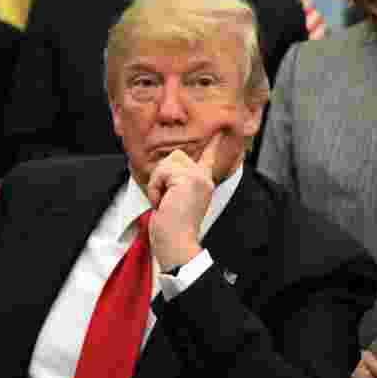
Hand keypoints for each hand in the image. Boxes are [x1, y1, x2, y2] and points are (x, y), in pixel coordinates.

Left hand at [144, 133, 221, 270]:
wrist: (177, 246)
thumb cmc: (172, 230)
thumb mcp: (175, 200)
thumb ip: (177, 183)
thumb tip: (170, 166)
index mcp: (203, 183)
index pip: (209, 158)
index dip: (213, 144)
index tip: (221, 131)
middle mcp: (204, 178)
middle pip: (175, 156)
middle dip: (162, 176)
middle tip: (165, 199)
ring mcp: (198, 178)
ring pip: (167, 163)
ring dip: (158, 183)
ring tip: (164, 202)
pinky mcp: (189, 179)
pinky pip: (161, 173)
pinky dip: (155, 188)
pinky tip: (163, 203)